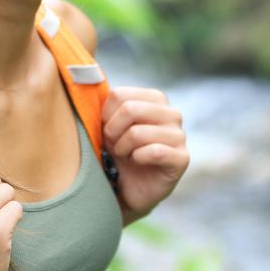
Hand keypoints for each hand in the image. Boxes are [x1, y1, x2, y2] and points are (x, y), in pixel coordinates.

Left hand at [102, 86, 188, 224]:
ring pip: (138, 133)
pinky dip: (138, 159)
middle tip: (114, 146)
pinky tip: (138, 163)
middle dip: (113, 132)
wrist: (127, 189)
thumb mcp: (107, 124)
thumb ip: (104, 103)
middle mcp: (171, 113)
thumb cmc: (117, 152)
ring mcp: (179, 135)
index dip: (105, 116)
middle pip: (130, 109)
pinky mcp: (182, 158)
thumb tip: (87, 81)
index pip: (120, 95)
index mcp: (154, 98)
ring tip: (125, 156)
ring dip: (123, 149)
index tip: (106, 130)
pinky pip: (154, 151)